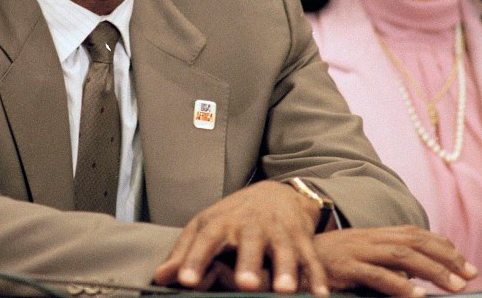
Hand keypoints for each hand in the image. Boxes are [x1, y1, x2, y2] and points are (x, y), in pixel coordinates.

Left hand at [153, 180, 329, 294]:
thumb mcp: (206, 227)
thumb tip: (160, 277)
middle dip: (248, 262)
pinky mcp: (302, 238)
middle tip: (245, 284)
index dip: (194, 259)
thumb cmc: (233, 216)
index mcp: (222, 222)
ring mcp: (279, 230)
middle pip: (249, 243)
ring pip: (284, 250)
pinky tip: (320, 293)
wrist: (275, 194)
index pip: (205, 240)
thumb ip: (184, 252)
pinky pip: (311, 258)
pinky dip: (317, 275)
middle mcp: (251, 225)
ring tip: (285, 290)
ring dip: (286, 270)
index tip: (185, 280)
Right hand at [310, 225, 476, 296]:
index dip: (442, 245)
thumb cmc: (326, 264)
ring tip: (455, 286)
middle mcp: (368, 238)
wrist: (289, 259)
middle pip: (414, 241)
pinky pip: (377, 275)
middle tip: (470, 274)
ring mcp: (357, 250)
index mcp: (373, 234)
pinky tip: (417, 295)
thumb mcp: (359, 259)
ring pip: (403, 255)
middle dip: (447, 257)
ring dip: (433, 270)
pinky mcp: (346, 267)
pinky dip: (400, 285)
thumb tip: (412, 276)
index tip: (464, 262)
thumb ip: (384, 264)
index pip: (414, 233)